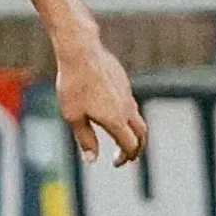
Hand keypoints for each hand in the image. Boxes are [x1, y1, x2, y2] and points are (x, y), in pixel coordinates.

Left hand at [56, 43, 146, 164]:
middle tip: (127, 156)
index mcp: (116, 120)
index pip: (130, 145)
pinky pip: (129, 102)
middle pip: (142, 133)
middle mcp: (127, 108)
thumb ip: (85, 139)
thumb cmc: (73, 85)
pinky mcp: (123, 81)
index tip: (116, 163)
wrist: (80, 52)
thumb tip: (92, 160)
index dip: (125, 157)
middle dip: (137, 148)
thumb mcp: (73, 116)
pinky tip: (111, 112)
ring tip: (120, 136)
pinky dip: (126, 115)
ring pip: (136, 117)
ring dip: (132, 131)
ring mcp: (127, 93)